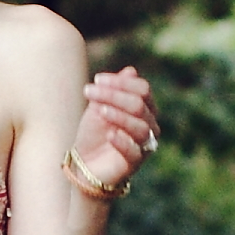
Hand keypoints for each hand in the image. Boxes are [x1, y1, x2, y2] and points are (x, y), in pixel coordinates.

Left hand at [71, 64, 159, 197]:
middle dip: (114, 95)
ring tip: (99, 111)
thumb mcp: (100, 106)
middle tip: (89, 92)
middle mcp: (150, 125)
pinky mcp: (136, 163)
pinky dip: (122, 141)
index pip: (142, 89)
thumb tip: (131, 71)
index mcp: (145, 108)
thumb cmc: (94, 132)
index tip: (97, 80)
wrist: (84, 163)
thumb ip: (115, 90)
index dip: (120, 83)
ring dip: (118, 115)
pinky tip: (109, 134)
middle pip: (139, 105)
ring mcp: (145, 145)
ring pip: (140, 126)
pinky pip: (135, 151)